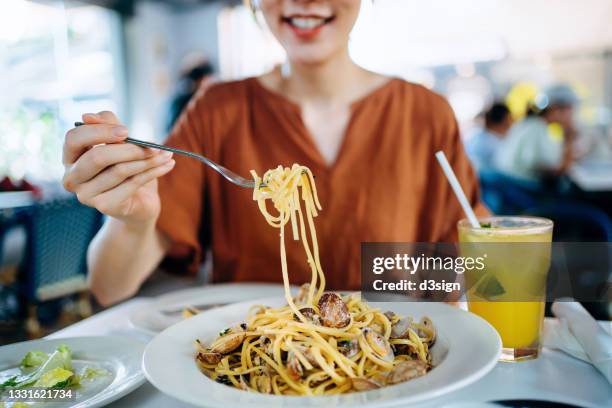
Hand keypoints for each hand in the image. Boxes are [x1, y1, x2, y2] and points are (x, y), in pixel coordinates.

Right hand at [62, 111, 174, 226]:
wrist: (139, 203)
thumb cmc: (127, 168)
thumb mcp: (119, 144)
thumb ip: (108, 126)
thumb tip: (88, 115)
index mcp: (70, 158)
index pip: (74, 138)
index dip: (100, 132)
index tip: (126, 131)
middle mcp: (72, 178)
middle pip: (97, 156)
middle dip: (130, 149)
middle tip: (153, 146)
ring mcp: (87, 195)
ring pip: (119, 170)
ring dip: (148, 160)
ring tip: (166, 154)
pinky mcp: (106, 206)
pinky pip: (133, 183)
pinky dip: (154, 171)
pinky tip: (168, 164)